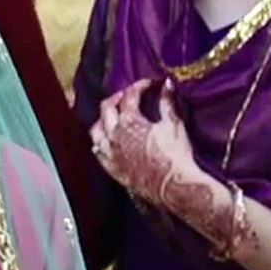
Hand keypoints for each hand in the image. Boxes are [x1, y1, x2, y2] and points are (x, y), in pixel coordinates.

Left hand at [90, 79, 198, 204]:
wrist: (172, 184)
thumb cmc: (174, 154)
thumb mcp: (173, 124)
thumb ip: (168, 102)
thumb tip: (167, 85)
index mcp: (129, 121)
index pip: (129, 96)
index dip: (139, 86)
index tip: (150, 84)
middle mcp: (114, 135)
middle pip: (107, 109)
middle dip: (117, 98)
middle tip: (127, 95)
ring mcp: (110, 153)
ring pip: (96, 131)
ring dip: (103, 120)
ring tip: (111, 117)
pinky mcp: (112, 169)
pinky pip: (98, 153)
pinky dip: (99, 144)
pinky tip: (104, 142)